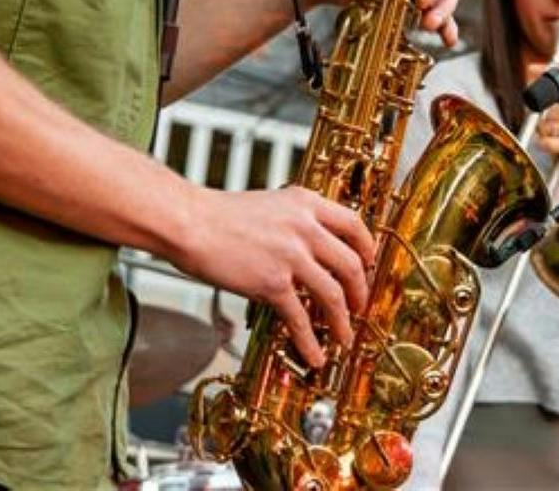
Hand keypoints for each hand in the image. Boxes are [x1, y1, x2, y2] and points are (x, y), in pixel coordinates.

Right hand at [169, 184, 375, 368]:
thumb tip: (312, 247)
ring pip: (334, 294)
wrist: (190, 223)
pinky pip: (300, 319)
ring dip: (343, 321)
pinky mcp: (272, 283)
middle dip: (361, 290)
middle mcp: (305, 227)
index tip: (369, 263)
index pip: (353, 224)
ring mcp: (291, 256)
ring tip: (345, 337)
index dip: (367, 247)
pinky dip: (311, 342)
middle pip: (351, 263)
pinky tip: (315, 355)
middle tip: (360, 306)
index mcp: (305, 203)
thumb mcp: (270, 204)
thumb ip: (295, 220)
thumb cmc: (220, 215)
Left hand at [529, 62, 558, 168]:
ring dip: (540, 128)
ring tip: (545, 130)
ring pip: (545, 124)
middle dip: (536, 110)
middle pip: (547, 105)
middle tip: (533, 112)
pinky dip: (542, 142)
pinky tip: (546, 141)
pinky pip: (548, 142)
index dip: (545, 71)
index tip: (530, 68)